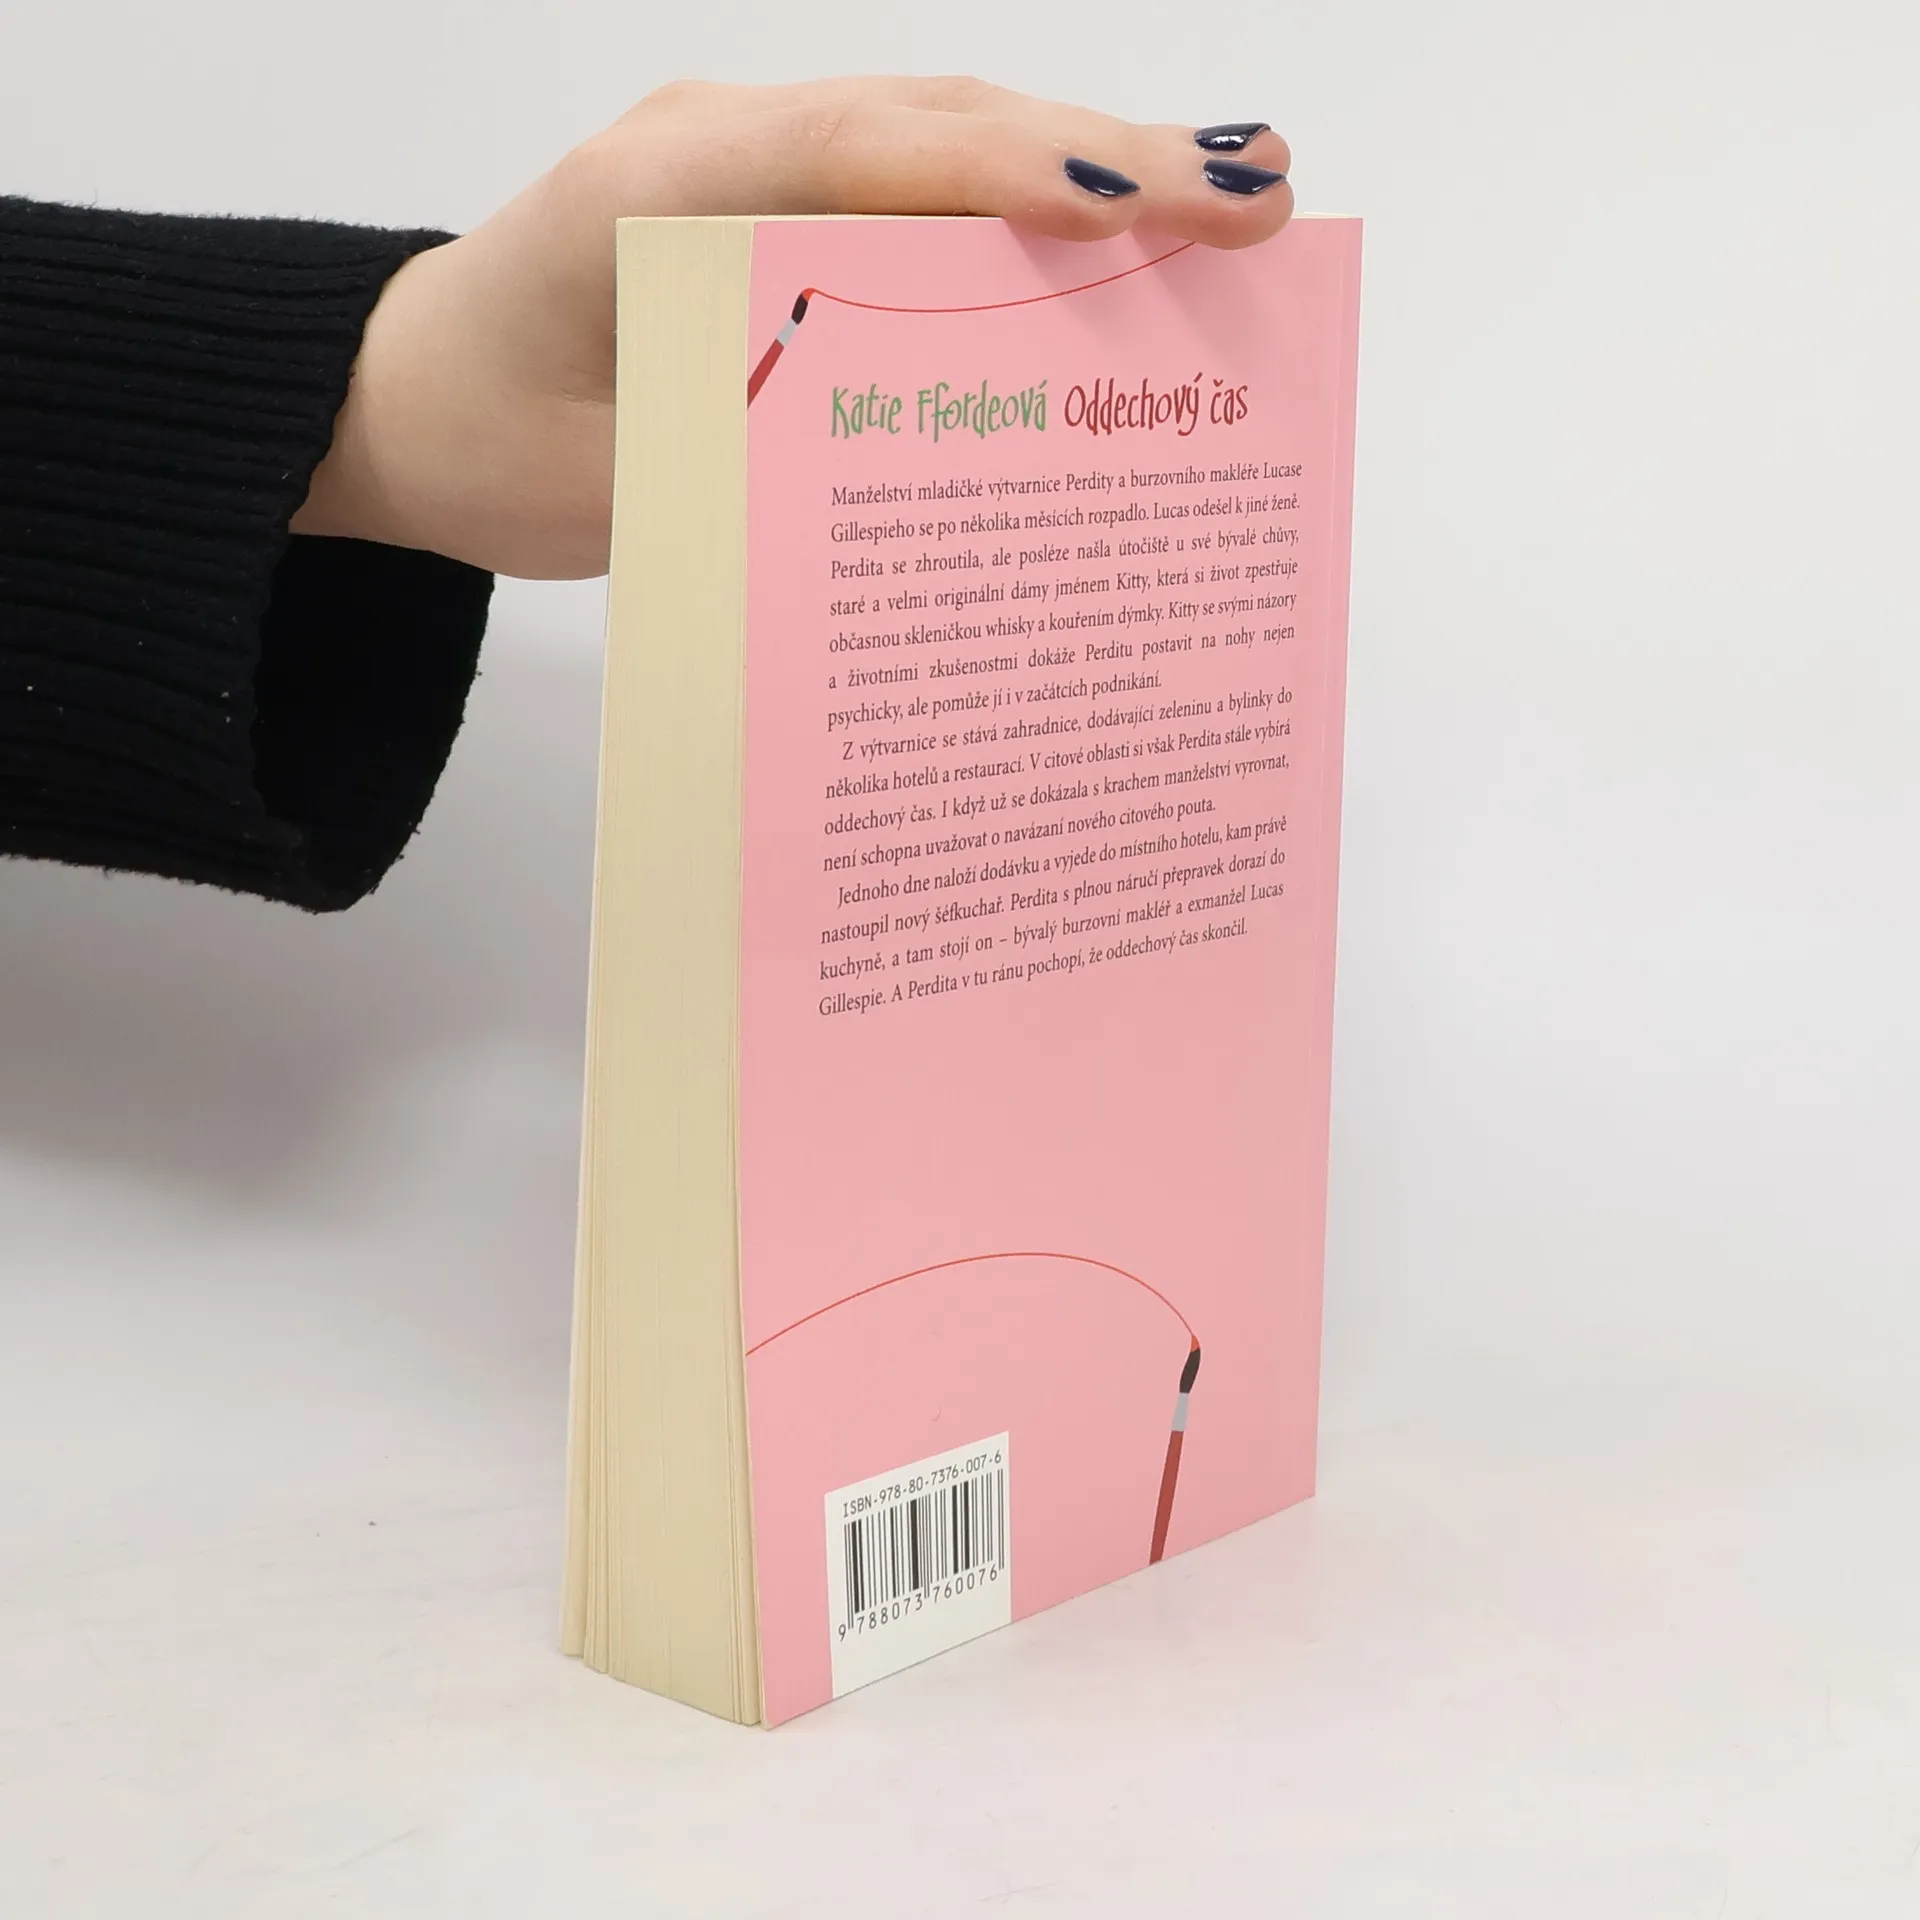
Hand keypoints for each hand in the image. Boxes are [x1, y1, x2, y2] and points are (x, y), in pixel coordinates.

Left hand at [293, 77, 1293, 579]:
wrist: (422, 400)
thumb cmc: (495, 441)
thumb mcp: (609, 486)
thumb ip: (747, 465)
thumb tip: (916, 482)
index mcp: (666, 193)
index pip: (861, 151)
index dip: (1005, 173)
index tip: (1135, 208)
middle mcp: (728, 148)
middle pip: (942, 125)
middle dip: (1106, 159)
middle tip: (1257, 194)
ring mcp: (763, 167)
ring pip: (951, 146)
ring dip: (1093, 173)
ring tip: (1235, 200)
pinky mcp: (788, 211)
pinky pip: (924, 198)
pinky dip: (1028, 219)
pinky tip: (1125, 245)